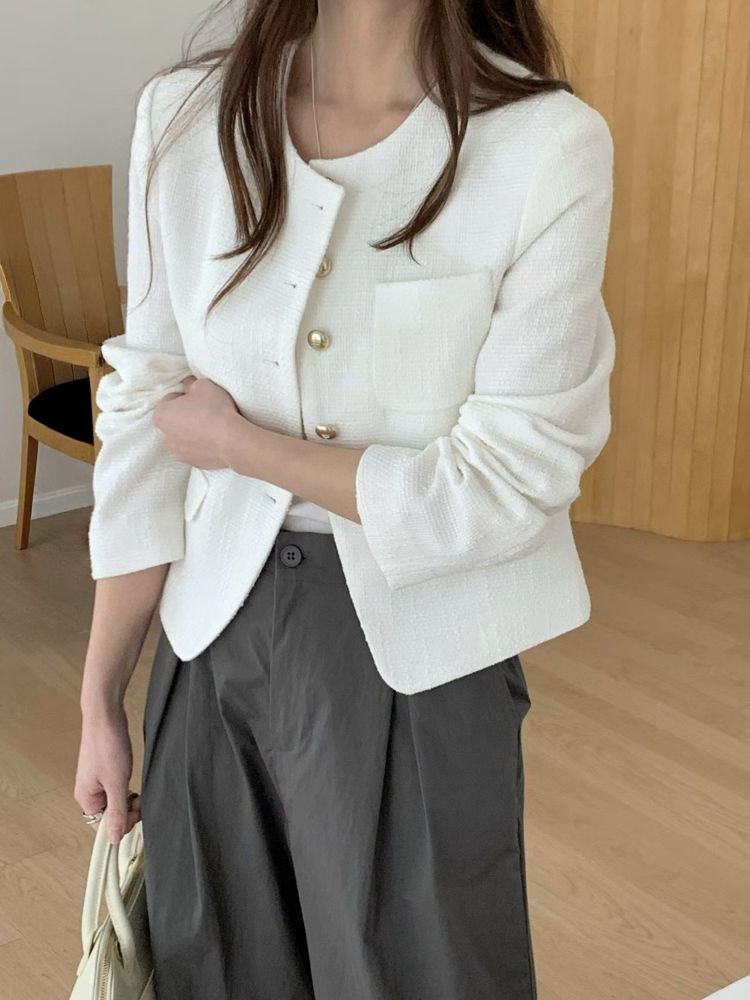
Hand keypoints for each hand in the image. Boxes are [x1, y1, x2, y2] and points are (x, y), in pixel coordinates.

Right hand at [75, 704, 138, 844]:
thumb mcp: (116, 782)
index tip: (137, 815)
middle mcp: (88, 793)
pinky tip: (133, 780)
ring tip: (138, 789)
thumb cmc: (107, 746)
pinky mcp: (105, 772)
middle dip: (127, 812)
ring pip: (115, 802)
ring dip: (129, 800)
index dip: (122, 825)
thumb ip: (117, 812)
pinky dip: (127, 789)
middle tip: (140, 800)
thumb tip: (114, 840)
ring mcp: (96, 782)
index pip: (102, 827)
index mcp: (86, 799)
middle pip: (110, 816)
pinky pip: (116, 789)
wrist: (105, 715)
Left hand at [153, 375, 241, 468]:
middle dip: (185, 415)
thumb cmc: (215, 410)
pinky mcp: (191, 463)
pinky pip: (193, 450)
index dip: (185, 396)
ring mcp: (177, 452)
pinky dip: (200, 445)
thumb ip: (190, 384)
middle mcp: (164, 436)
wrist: (233, 441)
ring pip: (182, 437)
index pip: (170, 399)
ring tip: (210, 427)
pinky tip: (213, 439)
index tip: (198, 398)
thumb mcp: (203, 385)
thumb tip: (188, 386)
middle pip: (174, 420)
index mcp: (161, 415)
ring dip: (191, 431)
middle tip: (204, 411)